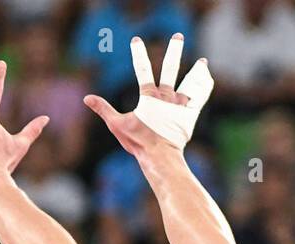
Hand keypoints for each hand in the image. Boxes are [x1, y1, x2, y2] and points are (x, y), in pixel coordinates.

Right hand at [83, 35, 212, 157]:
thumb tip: (87, 98)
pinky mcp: (190, 114)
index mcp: (149, 97)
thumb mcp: (117, 125)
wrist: (160, 156)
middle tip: (178, 36)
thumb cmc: (137, 142)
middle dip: (174, 50)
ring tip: (203, 61)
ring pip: (190, 82)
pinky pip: (200, 97)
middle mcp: (166, 96)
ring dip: (196, 70)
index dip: (138, 54)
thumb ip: (103, 109)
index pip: (142, 69)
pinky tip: (207, 80)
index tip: (136, 40)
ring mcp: (179, 105)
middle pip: (171, 68)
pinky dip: (204, 87)